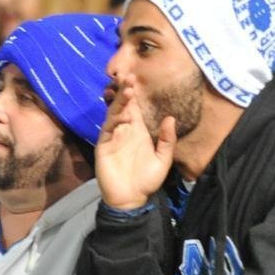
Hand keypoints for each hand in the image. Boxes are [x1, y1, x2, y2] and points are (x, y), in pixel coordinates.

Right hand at [95, 74, 174, 210]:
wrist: (131, 199)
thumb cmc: (146, 180)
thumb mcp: (163, 159)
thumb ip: (167, 140)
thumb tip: (170, 118)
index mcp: (138, 131)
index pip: (136, 108)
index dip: (135, 94)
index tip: (137, 78)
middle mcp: (125, 130)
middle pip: (123, 106)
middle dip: (125, 91)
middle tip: (129, 76)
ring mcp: (113, 136)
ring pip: (114, 113)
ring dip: (119, 101)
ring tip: (127, 88)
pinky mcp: (104, 145)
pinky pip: (108, 129)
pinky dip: (114, 119)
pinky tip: (121, 112)